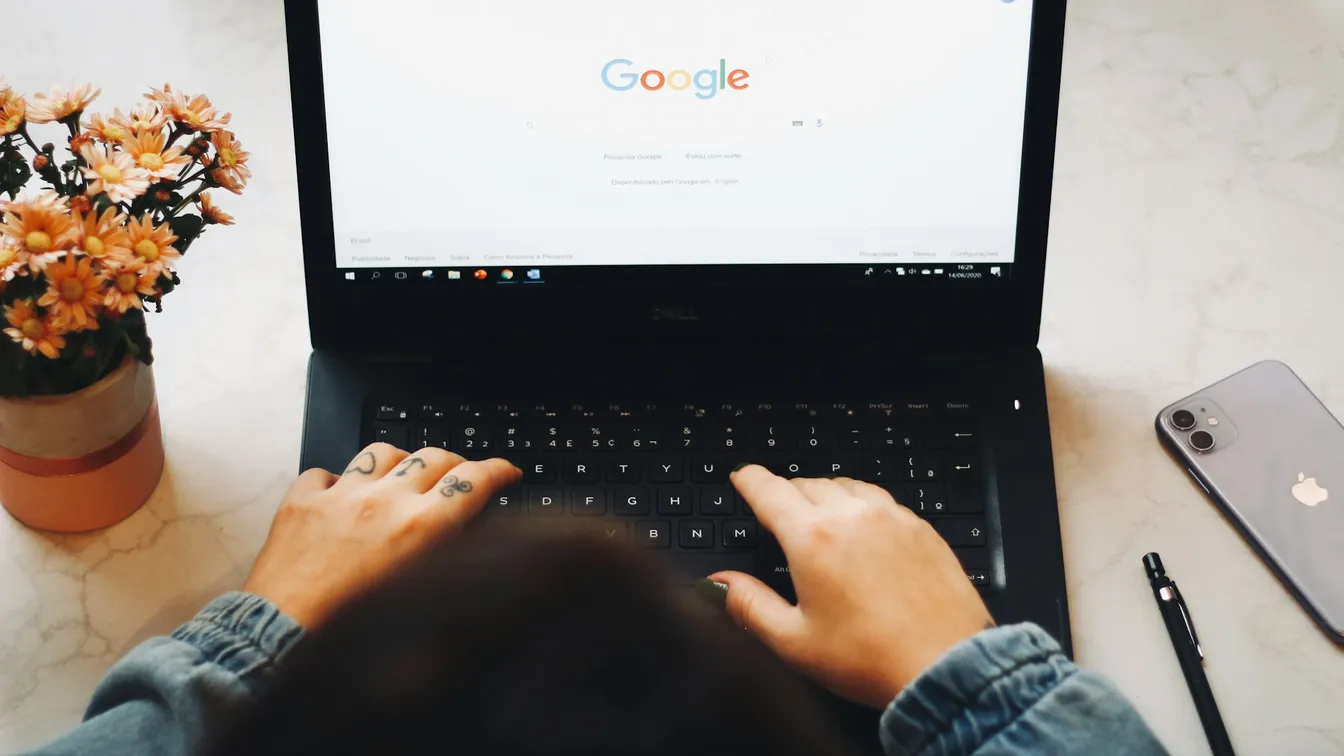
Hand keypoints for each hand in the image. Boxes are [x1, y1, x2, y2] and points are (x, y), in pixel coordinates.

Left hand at [243, 444, 519, 627]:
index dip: (498, 470)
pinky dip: (336, 480)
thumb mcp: (424, 599)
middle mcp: (384, 503)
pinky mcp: (303, 502)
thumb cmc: (352, 632)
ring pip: (383, 452)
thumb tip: (464, 536)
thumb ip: (449, 559)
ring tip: (400, 476)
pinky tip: (340, 495)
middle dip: (455, 462)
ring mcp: (341, 497)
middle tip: (459, 475)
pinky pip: (324, 472)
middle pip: (434, 456)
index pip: (474, 480)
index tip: (506, 471)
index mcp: (422, 528)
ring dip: (400, 462)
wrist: (285, 638)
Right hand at [711, 466, 991, 707]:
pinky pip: (883, 500)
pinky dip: (863, 505)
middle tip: (777, 509)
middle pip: (807, 484)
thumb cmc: (871, 660)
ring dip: (826, 494)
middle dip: (786, 492)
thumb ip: (748, 605)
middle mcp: (853, 516)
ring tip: (818, 515)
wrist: (946, 667)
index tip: (743, 477)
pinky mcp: (922, 529)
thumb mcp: (794, 640)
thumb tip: (718, 584)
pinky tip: (863, 528)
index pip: (770, 490)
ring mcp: (892, 518)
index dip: (750, 480)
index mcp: (813, 538)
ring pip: (847, 485)